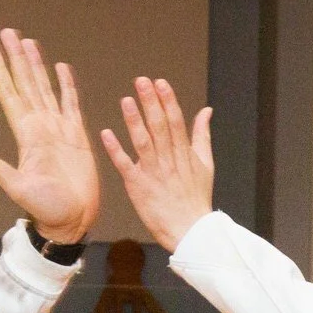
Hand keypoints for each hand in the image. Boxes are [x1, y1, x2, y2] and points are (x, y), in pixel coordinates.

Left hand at [0, 29, 99, 243]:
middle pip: (26, 84)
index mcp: (26, 135)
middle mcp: (39, 127)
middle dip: (16, 58)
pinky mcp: (77, 136)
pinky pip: (71, 103)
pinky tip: (61, 68)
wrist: (73, 221)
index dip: (0, 70)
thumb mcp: (17, 188)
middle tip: (8, 32)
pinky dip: (67, 85)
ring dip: (37, 65)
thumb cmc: (46, 209)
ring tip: (29, 42)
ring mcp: (58, 130)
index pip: (10, 94)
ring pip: (45, 88)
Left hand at [99, 77, 214, 250]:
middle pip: (160, 127)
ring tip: (126, 100)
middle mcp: (169, 160)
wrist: (190, 231)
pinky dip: (116, 150)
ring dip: (134, 121)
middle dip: (151, 103)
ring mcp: (153, 173)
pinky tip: (106, 133)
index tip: (159, 82)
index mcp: (184, 153)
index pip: (176, 121)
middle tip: (141, 81)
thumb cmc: (196, 198)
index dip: (167, 100)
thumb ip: (202, 134)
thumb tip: (206, 110)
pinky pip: (125, 166)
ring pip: (143, 142)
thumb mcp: (206, 163)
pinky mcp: (138, 187)